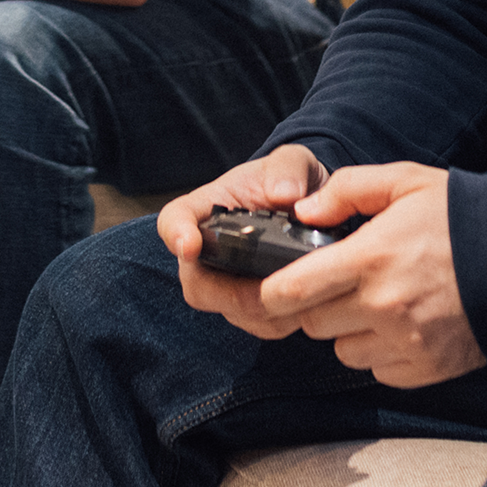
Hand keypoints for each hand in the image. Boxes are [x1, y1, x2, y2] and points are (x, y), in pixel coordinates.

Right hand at [159, 144, 328, 339]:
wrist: (311, 205)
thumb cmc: (287, 180)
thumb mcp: (291, 162)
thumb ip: (287, 169)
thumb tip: (285, 195)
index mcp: (207, 208)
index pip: (173, 220)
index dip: (175, 235)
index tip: (189, 245)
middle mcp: (208, 253)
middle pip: (198, 285)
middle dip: (234, 294)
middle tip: (272, 289)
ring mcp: (228, 285)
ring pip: (233, 312)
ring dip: (268, 310)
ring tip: (306, 294)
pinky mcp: (253, 308)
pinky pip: (262, 325)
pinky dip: (286, 319)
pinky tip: (313, 303)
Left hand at [263, 162, 482, 386]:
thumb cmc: (459, 215)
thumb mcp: (403, 182)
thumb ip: (346, 190)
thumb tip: (302, 212)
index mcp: (370, 258)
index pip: (291, 292)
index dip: (272, 292)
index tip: (273, 286)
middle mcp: (383, 307)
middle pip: (312, 324)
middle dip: (315, 305)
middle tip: (339, 284)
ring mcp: (405, 343)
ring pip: (343, 351)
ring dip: (347, 331)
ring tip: (377, 303)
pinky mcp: (425, 369)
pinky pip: (378, 370)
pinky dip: (380, 352)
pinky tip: (402, 324)